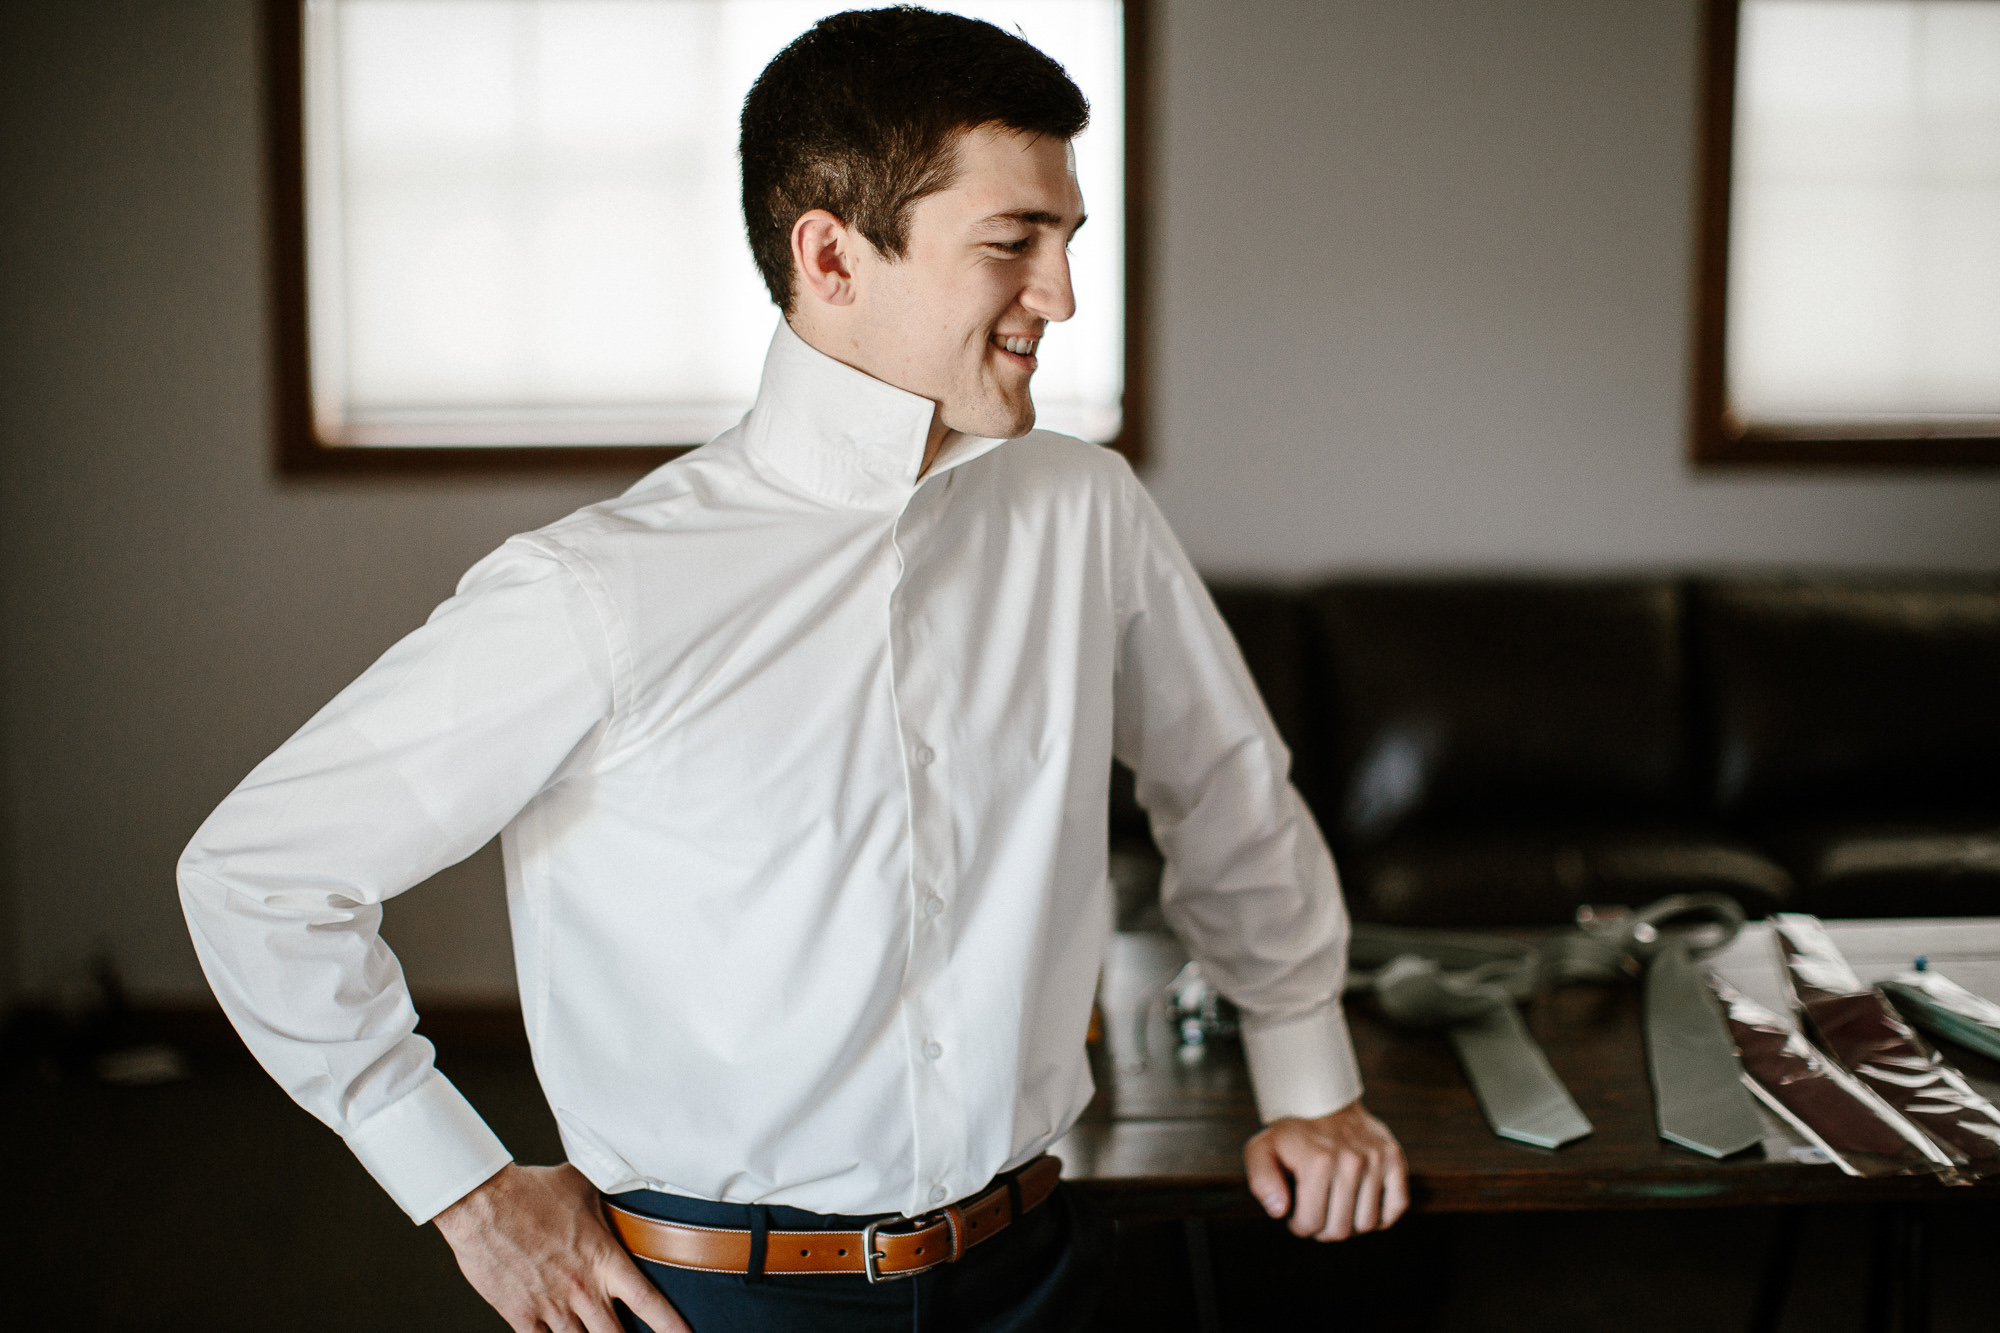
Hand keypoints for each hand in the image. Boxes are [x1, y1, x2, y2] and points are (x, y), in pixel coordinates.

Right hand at [433, 1162, 689, 1332]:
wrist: (482, 1203)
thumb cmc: (531, 1191)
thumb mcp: (582, 1186)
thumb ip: (608, 1196)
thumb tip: (627, 1181)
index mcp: (604, 1260)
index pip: (648, 1301)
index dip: (670, 1324)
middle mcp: (582, 1289)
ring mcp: (551, 1306)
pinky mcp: (521, 1314)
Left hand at [1243, 1101, 1408, 1240]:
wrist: (1321, 1100)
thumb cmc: (1290, 1134)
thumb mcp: (1261, 1150)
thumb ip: (1261, 1181)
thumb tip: (1279, 1210)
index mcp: (1318, 1161)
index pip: (1311, 1224)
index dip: (1299, 1226)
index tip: (1296, 1215)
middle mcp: (1352, 1160)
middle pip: (1341, 1229)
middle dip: (1323, 1230)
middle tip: (1316, 1214)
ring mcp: (1377, 1158)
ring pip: (1368, 1224)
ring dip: (1351, 1224)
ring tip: (1336, 1208)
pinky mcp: (1394, 1158)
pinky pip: (1396, 1207)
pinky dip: (1381, 1216)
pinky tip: (1361, 1205)